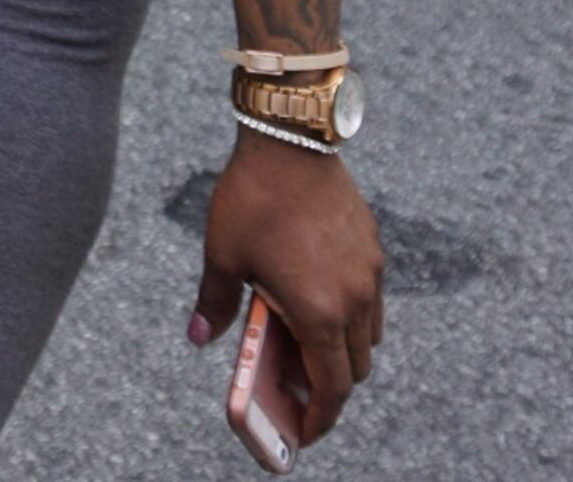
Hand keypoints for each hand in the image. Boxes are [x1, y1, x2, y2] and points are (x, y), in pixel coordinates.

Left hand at [190, 131, 382, 445]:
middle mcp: (355, 300)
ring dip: (343, 351)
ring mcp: (370, 274)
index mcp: (319, 312)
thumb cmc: (252, 200)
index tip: (305, 431)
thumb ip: (214, 304)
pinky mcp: (374, 249)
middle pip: (355, 368)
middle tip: (296, 388)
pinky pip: (371, 302)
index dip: (320, 417)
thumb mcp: (223, 256)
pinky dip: (351, 317)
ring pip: (368, 336)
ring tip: (305, 345)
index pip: (332, 387)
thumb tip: (198, 337)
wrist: (290, 141)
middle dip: (330, 387)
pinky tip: (317, 301)